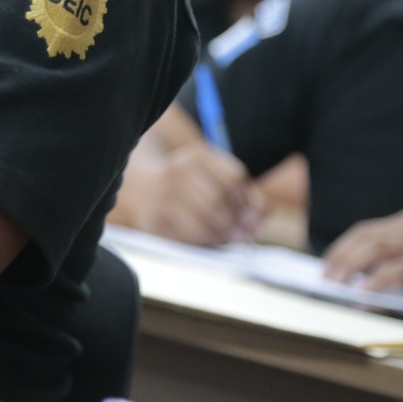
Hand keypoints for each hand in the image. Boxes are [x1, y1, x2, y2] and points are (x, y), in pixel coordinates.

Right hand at [124, 139, 261, 246]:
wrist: (144, 187)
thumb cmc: (192, 185)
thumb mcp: (216, 177)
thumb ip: (245, 195)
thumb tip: (258, 221)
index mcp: (196, 155)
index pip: (232, 178)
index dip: (247, 201)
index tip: (251, 215)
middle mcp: (176, 172)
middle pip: (217, 203)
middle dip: (236, 224)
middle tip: (245, 236)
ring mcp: (162, 198)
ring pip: (203, 225)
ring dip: (222, 238)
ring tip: (230, 240)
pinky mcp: (154, 222)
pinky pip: (187, 240)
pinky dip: (204, 245)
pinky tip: (210, 242)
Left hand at [322, 203, 402, 311]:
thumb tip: (381, 273)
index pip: (370, 228)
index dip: (347, 245)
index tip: (333, 262)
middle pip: (365, 236)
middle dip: (340, 256)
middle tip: (326, 277)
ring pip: (373, 249)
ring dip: (349, 268)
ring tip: (336, 286)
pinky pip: (392, 273)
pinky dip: (373, 286)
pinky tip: (363, 298)